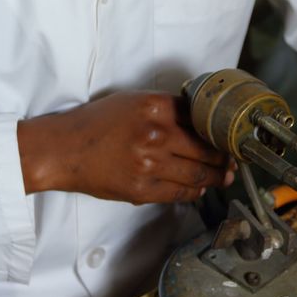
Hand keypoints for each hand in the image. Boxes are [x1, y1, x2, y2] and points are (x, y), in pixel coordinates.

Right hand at [18, 91, 233, 203]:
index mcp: (156, 107)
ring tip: (224, 177)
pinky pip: (180, 193)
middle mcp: (156, 134)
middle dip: (224, 157)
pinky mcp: (142, 189)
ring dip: (216, 177)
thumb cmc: (96, 124)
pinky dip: (194, 192)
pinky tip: (199, 189)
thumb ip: (168, 109)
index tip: (229, 138)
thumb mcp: (134, 103)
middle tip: (233, 161)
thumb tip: (201, 122)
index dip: (220, 131)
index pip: (202, 119)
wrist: (63, 149)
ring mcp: (150, 163)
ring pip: (198, 174)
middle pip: (206, 148)